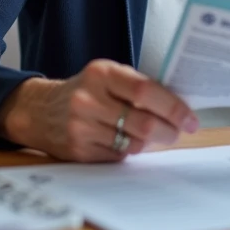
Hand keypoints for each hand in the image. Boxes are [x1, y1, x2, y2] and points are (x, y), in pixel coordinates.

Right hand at [0, 59, 199, 161]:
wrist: (39, 111)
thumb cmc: (85, 90)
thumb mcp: (107, 76)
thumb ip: (137, 86)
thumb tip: (180, 106)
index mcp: (101, 73)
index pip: (144, 91)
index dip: (173, 107)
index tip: (190, 118)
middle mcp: (89, 99)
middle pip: (143, 122)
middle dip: (169, 131)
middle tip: (178, 132)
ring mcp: (81, 127)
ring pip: (133, 143)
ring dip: (150, 143)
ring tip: (152, 136)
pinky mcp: (79, 150)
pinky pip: (118, 156)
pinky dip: (128, 150)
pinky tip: (125, 141)